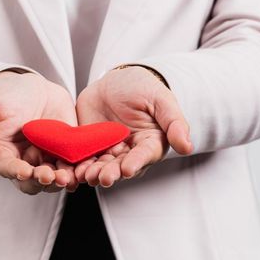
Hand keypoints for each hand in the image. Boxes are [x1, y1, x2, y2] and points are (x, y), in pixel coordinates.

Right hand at [0, 71, 78, 194]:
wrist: (29, 87)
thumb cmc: (1, 96)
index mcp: (0, 155)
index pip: (7, 168)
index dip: (16, 171)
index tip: (25, 171)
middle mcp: (22, 163)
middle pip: (31, 182)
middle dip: (41, 181)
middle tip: (50, 175)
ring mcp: (44, 160)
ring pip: (53, 179)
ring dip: (61, 180)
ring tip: (69, 176)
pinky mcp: (64, 153)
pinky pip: (73, 167)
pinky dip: (78, 170)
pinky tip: (84, 167)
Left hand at [74, 66, 192, 187]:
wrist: (115, 81)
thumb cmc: (142, 88)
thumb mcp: (161, 100)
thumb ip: (174, 123)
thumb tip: (187, 146)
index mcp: (149, 143)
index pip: (144, 156)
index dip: (136, 162)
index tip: (128, 169)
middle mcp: (129, 152)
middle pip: (120, 166)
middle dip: (112, 173)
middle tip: (104, 178)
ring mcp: (108, 150)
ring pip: (101, 166)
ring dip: (94, 173)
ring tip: (86, 176)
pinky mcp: (89, 146)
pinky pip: (83, 158)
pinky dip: (78, 165)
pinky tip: (72, 171)